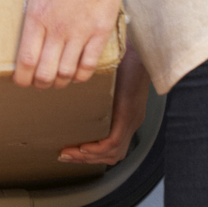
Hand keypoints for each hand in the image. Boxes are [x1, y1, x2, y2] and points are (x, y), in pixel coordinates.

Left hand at [0, 0, 126, 88]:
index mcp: (37, 15)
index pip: (26, 60)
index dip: (21, 77)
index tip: (18, 79)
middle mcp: (58, 29)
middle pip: (46, 73)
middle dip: (38, 83)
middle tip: (36, 82)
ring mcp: (80, 32)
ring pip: (67, 72)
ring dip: (59, 81)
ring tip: (54, 79)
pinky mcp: (99, 32)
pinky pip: (90, 65)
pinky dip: (81, 75)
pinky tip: (76, 72)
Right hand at [59, 43, 148, 165]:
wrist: (142, 47)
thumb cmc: (126, 56)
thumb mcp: (111, 74)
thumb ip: (98, 81)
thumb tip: (75, 77)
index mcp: (129, 114)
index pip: (113, 146)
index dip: (93, 154)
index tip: (71, 151)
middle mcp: (133, 121)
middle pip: (112, 154)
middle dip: (86, 159)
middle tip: (65, 155)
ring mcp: (132, 119)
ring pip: (112, 152)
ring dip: (88, 157)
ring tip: (68, 153)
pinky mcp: (129, 114)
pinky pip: (113, 142)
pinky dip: (96, 149)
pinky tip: (81, 148)